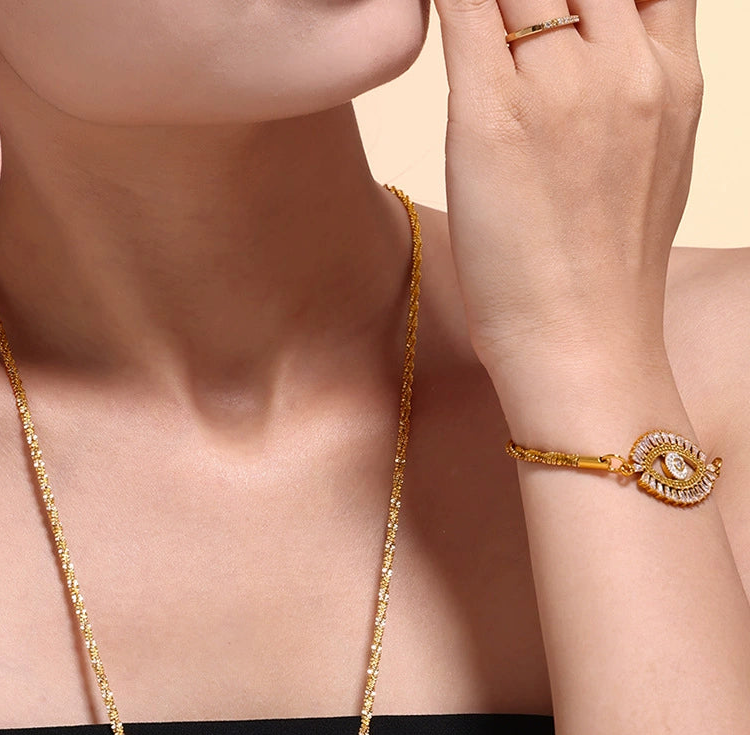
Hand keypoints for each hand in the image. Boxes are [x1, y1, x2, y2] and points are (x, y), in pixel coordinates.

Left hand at [432, 0, 702, 383]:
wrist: (582, 345)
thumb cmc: (603, 275)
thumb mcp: (653, 165)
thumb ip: (635, 94)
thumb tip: (601, 65)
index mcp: (672, 75)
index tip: (548, 8)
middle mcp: (626, 64)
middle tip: (502, 16)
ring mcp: (562, 87)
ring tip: (472, 23)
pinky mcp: (492, 117)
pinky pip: (463, 12)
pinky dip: (442, 3)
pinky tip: (417, 12)